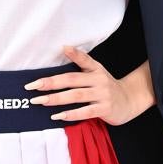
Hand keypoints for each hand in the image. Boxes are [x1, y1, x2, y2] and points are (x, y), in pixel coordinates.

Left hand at [24, 45, 150, 126]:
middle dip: (51, 83)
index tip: (62, 47)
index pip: (84, 59)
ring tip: (40, 101)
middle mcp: (99, 80)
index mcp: (96, 69)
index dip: (74, 53)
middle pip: (72, 80)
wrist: (130, 101)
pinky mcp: (105, 109)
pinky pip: (85, 111)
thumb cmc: (106, 88)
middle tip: (32, 86)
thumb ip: (81, 66)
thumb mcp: (96, 73)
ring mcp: (102, 95)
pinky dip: (71, 114)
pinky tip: (58, 116)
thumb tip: (63, 49)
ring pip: (76, 96)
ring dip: (56, 99)